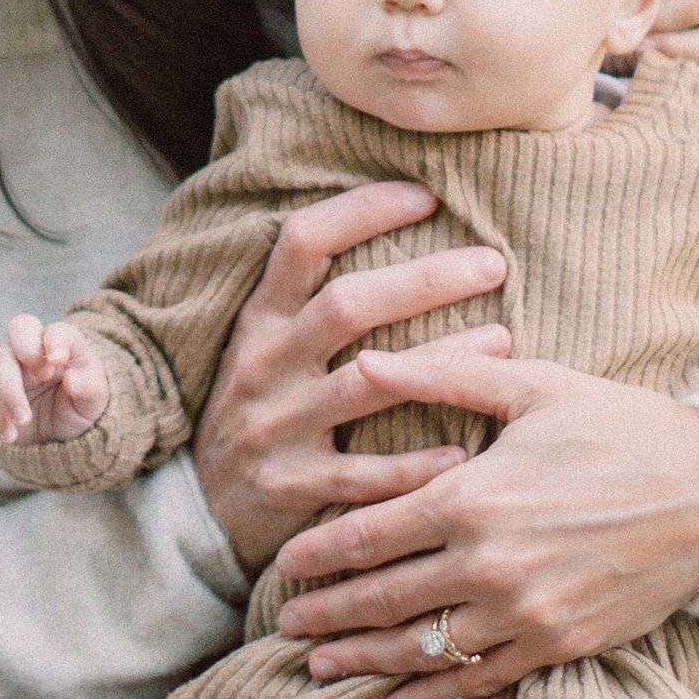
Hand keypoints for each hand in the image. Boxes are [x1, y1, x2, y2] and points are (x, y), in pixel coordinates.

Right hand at [0, 314, 109, 445]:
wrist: (59, 439)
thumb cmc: (79, 408)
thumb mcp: (95, 401)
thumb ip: (90, 386)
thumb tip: (70, 378)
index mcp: (62, 344)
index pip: (55, 330)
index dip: (55, 341)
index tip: (58, 361)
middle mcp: (33, 349)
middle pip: (19, 328)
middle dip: (26, 349)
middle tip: (42, 377)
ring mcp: (9, 367)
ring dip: (8, 392)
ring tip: (24, 421)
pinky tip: (10, 435)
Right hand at [189, 181, 509, 571]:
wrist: (196, 504)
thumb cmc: (257, 407)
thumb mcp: (263, 344)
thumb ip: (310, 299)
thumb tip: (395, 232)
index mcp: (259, 319)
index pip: (303, 242)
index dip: (361, 210)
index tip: (425, 195)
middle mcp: (264, 363)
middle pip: (347, 305)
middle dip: (424, 280)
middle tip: (492, 263)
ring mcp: (276, 425)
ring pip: (365, 384)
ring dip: (440, 361)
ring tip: (502, 339)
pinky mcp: (290, 485)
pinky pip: (361, 473)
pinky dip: (414, 465)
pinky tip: (464, 453)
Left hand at [268, 350, 698, 698]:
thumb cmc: (623, 429)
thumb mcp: (532, 388)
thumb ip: (441, 378)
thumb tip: (365, 360)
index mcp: (471, 498)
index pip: (367, 537)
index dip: (317, 556)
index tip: (283, 566)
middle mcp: (487, 566)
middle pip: (382, 600)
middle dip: (325, 615)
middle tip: (282, 624)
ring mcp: (523, 615)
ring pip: (421, 649)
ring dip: (364, 661)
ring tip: (319, 668)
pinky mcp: (558, 645)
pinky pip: (479, 680)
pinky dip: (432, 695)